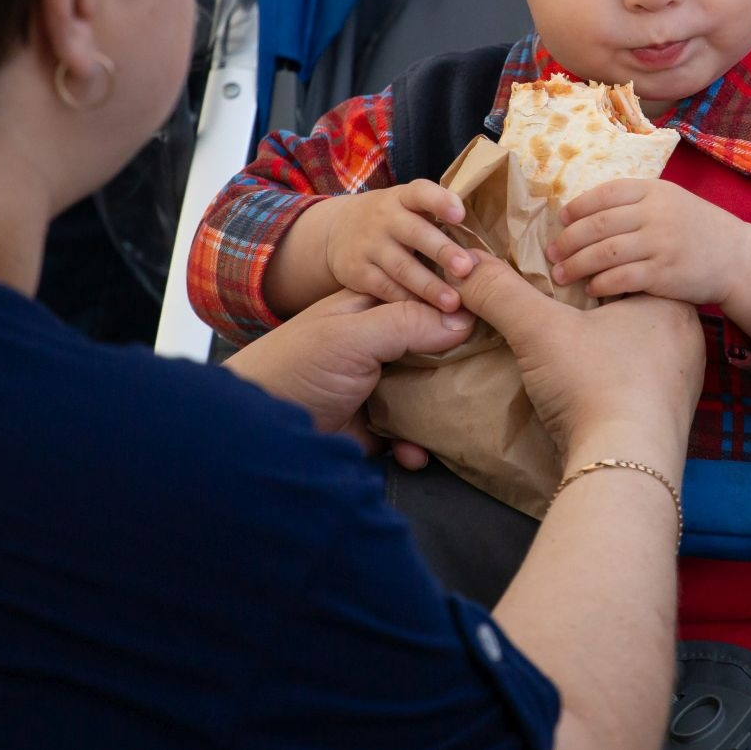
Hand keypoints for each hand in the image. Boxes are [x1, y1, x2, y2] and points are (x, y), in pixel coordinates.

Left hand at [224, 287, 473, 465]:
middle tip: (498, 369)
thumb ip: (407, 323)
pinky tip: (416, 453)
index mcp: (372, 308)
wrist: (252, 431)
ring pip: (428, 392)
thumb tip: (464, 318)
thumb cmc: (294, 368)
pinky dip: (417, 446)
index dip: (459, 304)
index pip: (426, 296)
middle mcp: (378, 344)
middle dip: (462, 360)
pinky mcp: (372, 428)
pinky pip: (409, 435)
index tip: (498, 316)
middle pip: (435, 346)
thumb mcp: (352, 335)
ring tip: (468, 416)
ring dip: (446, 407)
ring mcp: (376, 387)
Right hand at [323, 180, 473, 311]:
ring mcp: (369, 245)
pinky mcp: (357, 272)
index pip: (421, 193)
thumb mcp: (408, 206)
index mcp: (403, 198)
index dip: (440, 201)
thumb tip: (486, 240)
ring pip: (402, 266)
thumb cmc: (393, 221)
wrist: (337, 231)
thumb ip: (438, 216)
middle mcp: (385, 218)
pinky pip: (385, 288)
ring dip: (429, 286)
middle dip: (441, 250)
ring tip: (454, 303)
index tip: (460, 215)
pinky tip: (428, 314)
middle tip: (466, 268)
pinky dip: (407, 301)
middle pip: (415, 233)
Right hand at [449, 254, 702, 464]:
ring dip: (607, 344)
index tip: (559, 269)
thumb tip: (464, 267)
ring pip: (639, 345)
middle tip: (561, 305)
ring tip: (571, 346)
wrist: (625, 469)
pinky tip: (587, 386)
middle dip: (599, 305)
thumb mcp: (538, 330)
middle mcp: (689, 337)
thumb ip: (501, 293)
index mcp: (671, 301)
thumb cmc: (595, 386)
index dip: (593, 261)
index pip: (630, 264)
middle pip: (634, 305)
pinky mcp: (671, 416)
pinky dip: (614, 378)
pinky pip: (640, 382)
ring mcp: (685, 380)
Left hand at [547, 179, 750, 308]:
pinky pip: (622, 278)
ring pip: (604, 252)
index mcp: (655, 191)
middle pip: (598, 224)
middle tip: (550, 253)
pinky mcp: (664, 274)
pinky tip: (591, 288)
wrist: (737, 257)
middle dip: (568, 240)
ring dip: (576, 264)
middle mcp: (656, 214)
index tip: (561, 220)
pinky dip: (601, 284)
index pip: (605, 193)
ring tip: (561, 274)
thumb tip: (585, 214)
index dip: (578, 207)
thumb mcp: (671, 202)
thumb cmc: (697, 230)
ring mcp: (661, 243)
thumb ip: (636, 203)